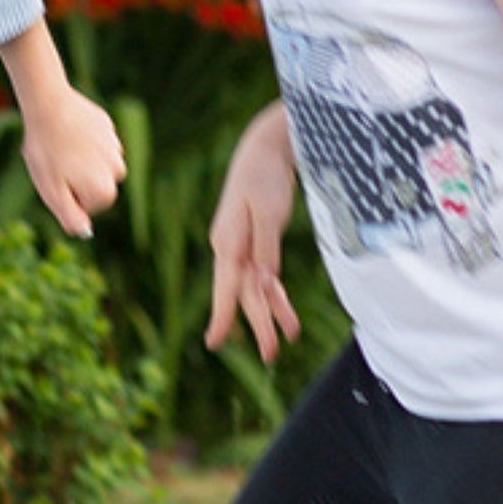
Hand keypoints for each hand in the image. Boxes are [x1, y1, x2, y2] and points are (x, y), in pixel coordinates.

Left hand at [19, 82, 125, 237]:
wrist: (48, 105)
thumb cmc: (46, 152)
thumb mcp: (51, 192)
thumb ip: (71, 216)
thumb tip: (86, 232)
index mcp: (104, 190)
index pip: (90, 207)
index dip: (70, 198)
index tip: (56, 182)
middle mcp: (117, 169)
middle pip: (97, 186)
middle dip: (79, 181)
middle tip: (56, 165)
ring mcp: (115, 146)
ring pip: (98, 164)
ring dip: (82, 161)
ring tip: (61, 148)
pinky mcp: (107, 127)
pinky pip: (96, 143)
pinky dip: (83, 142)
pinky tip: (66, 133)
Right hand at [205, 105, 301, 362]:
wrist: (264, 149)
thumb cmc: (264, 176)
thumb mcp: (268, 212)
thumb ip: (266, 249)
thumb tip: (266, 284)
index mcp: (227, 242)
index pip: (227, 287)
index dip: (222, 317)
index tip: (214, 343)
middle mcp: (230, 249)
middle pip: (244, 293)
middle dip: (258, 324)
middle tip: (271, 355)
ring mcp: (241, 248)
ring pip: (255, 289)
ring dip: (271, 314)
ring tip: (285, 341)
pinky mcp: (255, 244)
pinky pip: (264, 277)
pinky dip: (276, 295)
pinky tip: (287, 316)